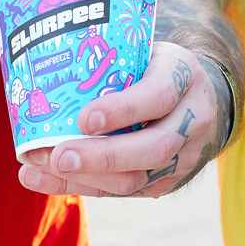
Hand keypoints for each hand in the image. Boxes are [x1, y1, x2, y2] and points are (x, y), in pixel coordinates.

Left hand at [17, 42, 226, 197]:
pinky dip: (80, 186)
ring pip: (137, 180)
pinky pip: (122, 193)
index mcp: (184, 76)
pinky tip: (43, 178)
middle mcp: (192, 121)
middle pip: (153, 149)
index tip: (84, 118)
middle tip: (59, 156)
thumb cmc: (155, 69)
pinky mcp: (165, 183)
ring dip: (85, 178)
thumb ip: (112, 64)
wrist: (203, 100)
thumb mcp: (145, 52)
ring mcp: (183, 158)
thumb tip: (43, 62)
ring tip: (40, 167)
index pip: (159, 96)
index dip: (123, 110)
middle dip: (102, 158)